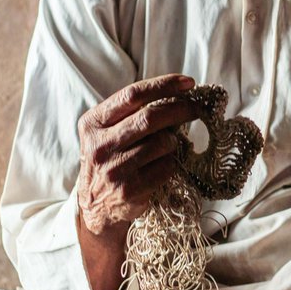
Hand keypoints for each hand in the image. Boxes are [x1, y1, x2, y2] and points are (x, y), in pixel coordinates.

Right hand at [76, 74, 199, 234]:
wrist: (96, 206)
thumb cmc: (111, 159)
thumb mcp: (108, 132)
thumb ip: (133, 112)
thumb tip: (179, 94)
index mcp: (93, 123)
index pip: (133, 95)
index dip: (164, 85)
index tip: (188, 83)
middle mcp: (100, 145)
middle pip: (150, 117)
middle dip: (180, 109)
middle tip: (197, 108)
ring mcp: (114, 169)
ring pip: (163, 143)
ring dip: (173, 142)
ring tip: (166, 146)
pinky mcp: (130, 190)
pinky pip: (167, 167)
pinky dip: (171, 163)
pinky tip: (161, 166)